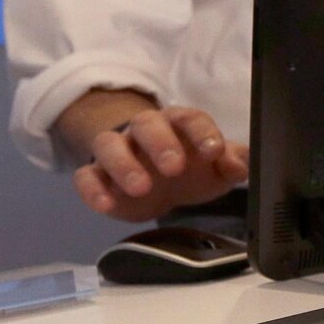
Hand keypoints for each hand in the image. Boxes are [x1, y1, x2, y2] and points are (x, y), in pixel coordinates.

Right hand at [72, 106, 247, 222]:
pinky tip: (106, 205)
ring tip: (141, 188)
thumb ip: (232, 163)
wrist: (160, 183)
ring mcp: (118, 151)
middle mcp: (146, 131)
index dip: (202, 132)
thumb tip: (238, 166)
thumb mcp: (217, 168)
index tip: (214, 151)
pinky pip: (86, 176)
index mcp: (179, 124)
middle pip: (147, 125)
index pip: (190, 118)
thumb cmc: (192, 167)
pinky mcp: (98, 176)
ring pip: (110, 145)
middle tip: (174, 168)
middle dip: (160, 143)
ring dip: (123, 165)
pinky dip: (92, 190)